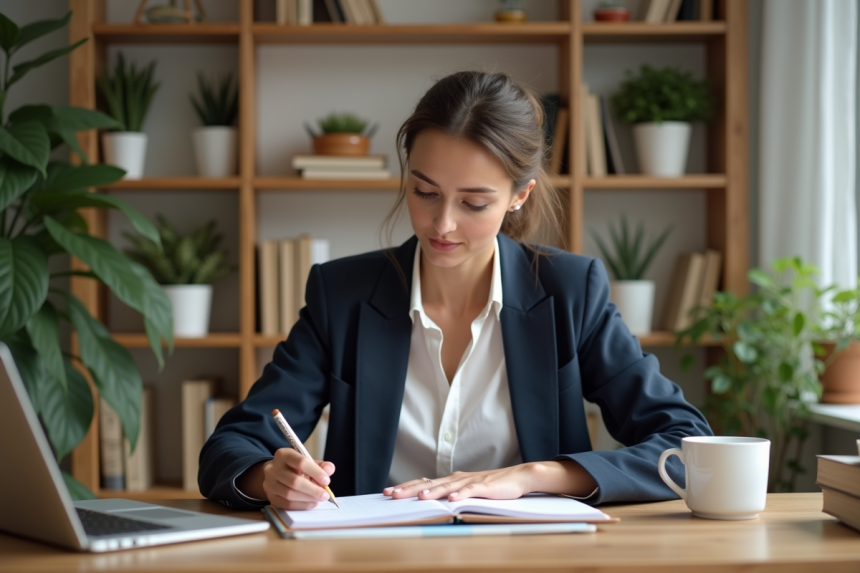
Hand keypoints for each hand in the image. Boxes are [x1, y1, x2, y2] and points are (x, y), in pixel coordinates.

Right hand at [245, 448, 335, 509]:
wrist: (275, 474)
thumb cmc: (294, 467)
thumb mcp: (308, 461)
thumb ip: (320, 465)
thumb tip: (329, 469)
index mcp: (283, 455)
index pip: (300, 462)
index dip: (315, 472)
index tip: (326, 480)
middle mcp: (272, 468)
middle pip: (294, 481)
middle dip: (313, 489)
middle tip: (325, 494)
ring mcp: (269, 484)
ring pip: (289, 494)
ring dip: (308, 498)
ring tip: (319, 499)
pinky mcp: (270, 497)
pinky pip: (286, 504)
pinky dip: (301, 505)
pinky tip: (311, 503)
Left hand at [382, 460, 594, 501]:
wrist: (518, 477)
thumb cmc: (492, 486)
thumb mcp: (467, 490)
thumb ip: (450, 493)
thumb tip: (431, 499)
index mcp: (451, 480)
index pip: (424, 483)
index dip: (406, 487)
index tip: (387, 493)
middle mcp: (458, 479)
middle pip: (430, 484)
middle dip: (410, 490)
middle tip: (392, 495)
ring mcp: (471, 482)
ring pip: (448, 487)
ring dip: (433, 492)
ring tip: (420, 498)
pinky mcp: (485, 487)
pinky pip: (471, 491)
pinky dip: (461, 494)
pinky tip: (453, 499)